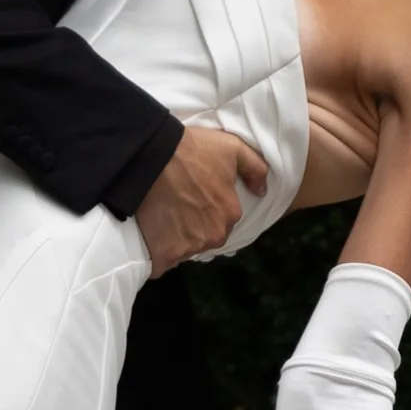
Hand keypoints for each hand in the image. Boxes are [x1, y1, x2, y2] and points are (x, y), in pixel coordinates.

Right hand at [136, 123, 268, 275]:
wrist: (148, 158)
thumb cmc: (191, 151)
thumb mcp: (231, 147)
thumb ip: (255, 168)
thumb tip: (262, 191)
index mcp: (230, 214)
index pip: (225, 218)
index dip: (209, 206)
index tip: (194, 193)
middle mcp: (212, 236)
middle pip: (206, 236)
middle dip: (195, 225)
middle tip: (176, 204)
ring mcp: (187, 249)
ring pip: (185, 248)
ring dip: (176, 238)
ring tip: (161, 215)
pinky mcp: (162, 256)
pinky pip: (163, 262)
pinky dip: (158, 253)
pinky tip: (152, 234)